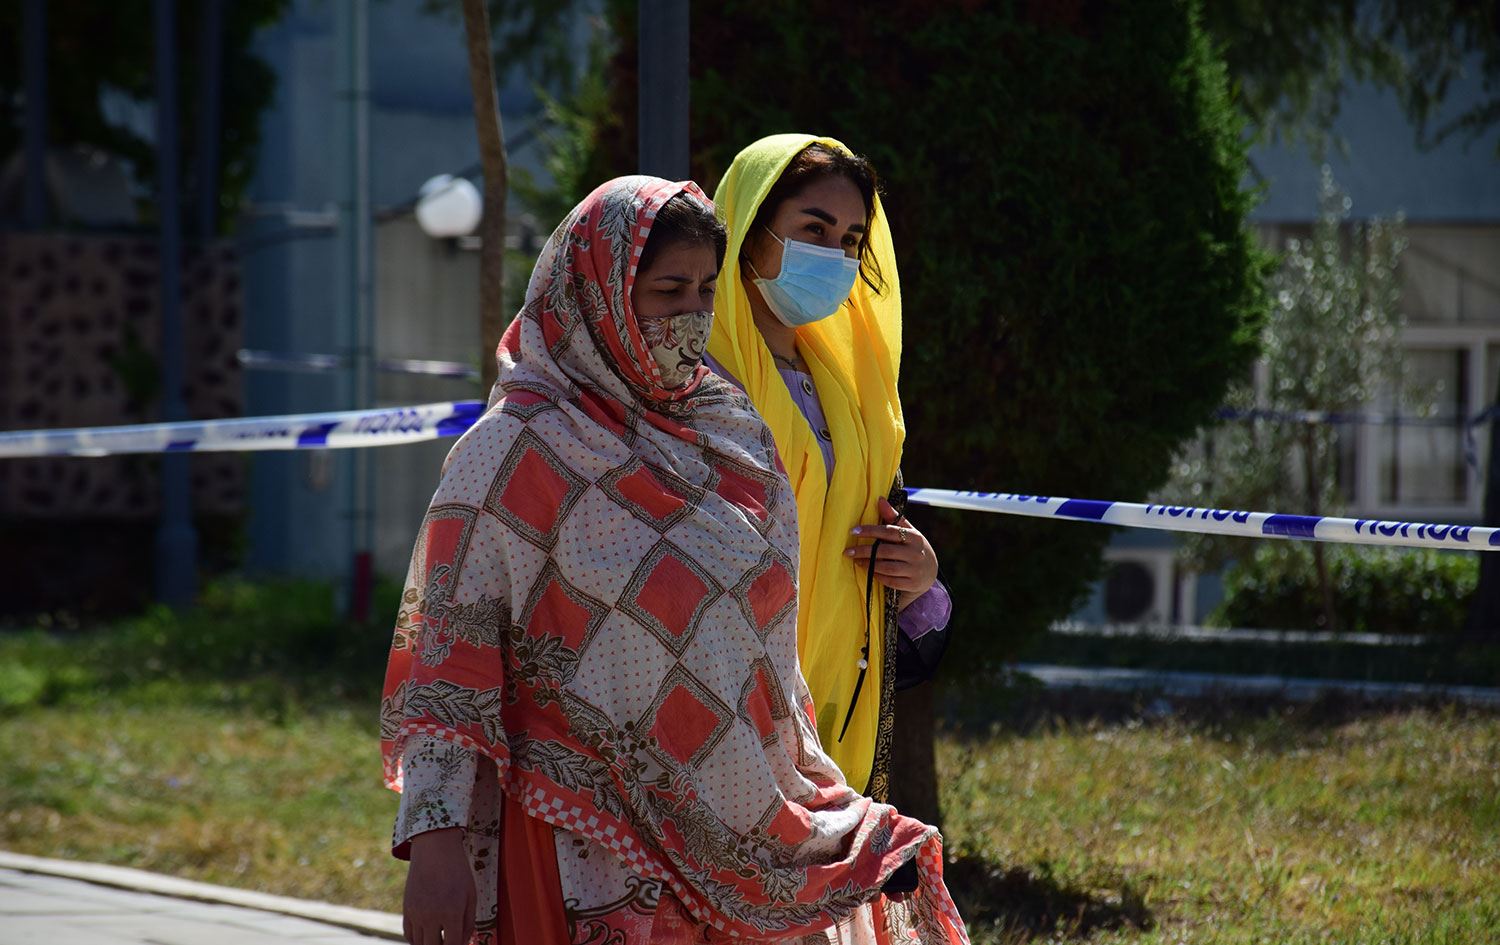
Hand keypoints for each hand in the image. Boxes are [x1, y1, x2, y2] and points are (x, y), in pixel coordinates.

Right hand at [404, 827, 475, 944]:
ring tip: (440, 937)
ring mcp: (416, 913)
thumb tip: (463, 943)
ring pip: (419, 944)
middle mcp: (431, 916)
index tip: (458, 943)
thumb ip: (468, 923)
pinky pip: (409, 934)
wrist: (435, 849)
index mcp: (451, 912)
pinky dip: (417, 939)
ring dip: (430, 944)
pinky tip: (428, 934)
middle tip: (449, 939)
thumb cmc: (457, 871)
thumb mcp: (471, 895)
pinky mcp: (406, 909)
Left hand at [844, 497, 938, 608]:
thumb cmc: (913, 547)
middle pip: (886, 551)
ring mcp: (915, 570)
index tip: (853, 531)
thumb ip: (893, 517)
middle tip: (848, 551)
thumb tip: (879, 499)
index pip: (889, 531)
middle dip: (864, 551)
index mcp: (915, 537)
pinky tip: (869, 571)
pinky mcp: (912, 584)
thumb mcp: (908, 531)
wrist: (930, 571)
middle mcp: (916, 553)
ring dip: (869, 564)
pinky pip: (891, 581)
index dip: (870, 530)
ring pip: (887, 568)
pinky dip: (878, 576)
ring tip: (856, 560)